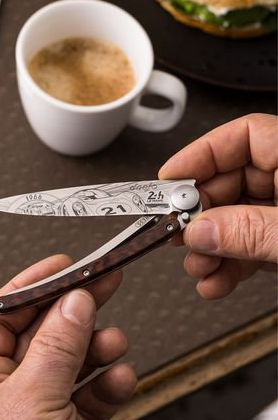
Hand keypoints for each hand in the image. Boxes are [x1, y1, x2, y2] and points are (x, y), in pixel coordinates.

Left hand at [0, 255, 135, 419]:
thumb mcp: (31, 406)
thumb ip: (55, 350)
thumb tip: (72, 303)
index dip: (28, 286)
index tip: (59, 266)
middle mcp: (6, 394)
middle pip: (43, 332)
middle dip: (74, 307)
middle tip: (101, 281)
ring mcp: (42, 410)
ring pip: (73, 360)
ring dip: (98, 346)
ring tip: (113, 340)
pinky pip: (94, 392)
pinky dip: (111, 381)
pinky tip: (119, 377)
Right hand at [159, 113, 276, 298]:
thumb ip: (250, 231)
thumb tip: (199, 231)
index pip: (243, 136)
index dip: (200, 154)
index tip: (169, 180)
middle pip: (228, 183)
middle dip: (199, 216)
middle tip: (178, 235)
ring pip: (233, 220)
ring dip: (209, 248)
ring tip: (197, 268)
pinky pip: (248, 246)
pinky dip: (229, 267)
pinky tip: (215, 282)